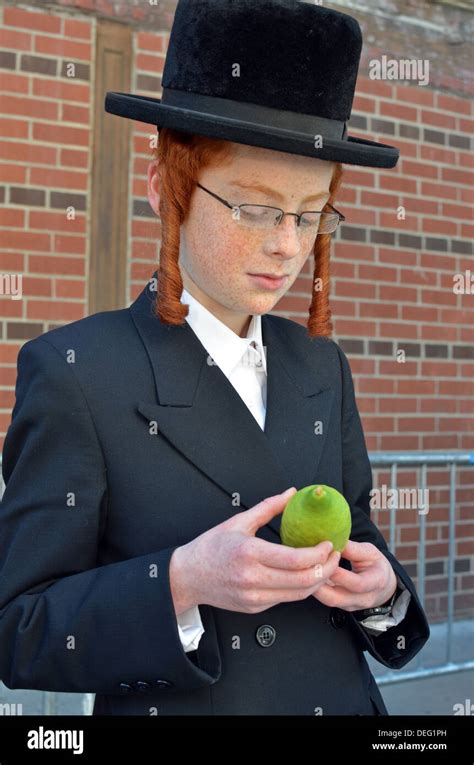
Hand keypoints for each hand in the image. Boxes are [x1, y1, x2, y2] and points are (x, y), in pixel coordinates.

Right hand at [169, 487, 340, 615]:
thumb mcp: (238, 521)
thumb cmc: (211, 548)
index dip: (319, 553)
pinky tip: (306, 576)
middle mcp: (253, 578)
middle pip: (304, 580)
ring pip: (300, 594)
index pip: (296, 559)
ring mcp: (255, 597)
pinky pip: (287, 600)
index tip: (328, 543)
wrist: (188, 577)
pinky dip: (302, 588)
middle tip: (334, 555)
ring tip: (325, 566)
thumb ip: (268, 507)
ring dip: (319, 580)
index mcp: (250, 553)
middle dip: (327, 568)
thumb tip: (291, 493)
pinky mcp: (256, 608)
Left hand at [311, 540, 397, 611]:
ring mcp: (353, 605)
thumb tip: (333, 541)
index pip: (357, 583)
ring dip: (315, 587)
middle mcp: (364, 598)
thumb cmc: (376, 565)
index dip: (339, 574)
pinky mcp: (343, 607)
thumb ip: (353, 549)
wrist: (384, 586)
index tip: (326, 560)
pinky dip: (317, 590)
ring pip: (329, 601)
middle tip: (308, 568)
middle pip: (337, 598)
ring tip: (305, 572)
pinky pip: (328, 600)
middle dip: (319, 583)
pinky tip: (310, 577)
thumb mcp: (370, 552)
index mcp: (376, 582)